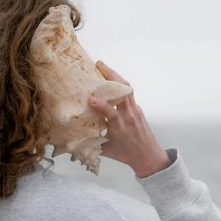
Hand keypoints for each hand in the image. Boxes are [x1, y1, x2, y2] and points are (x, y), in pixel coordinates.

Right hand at [89, 60, 170, 177]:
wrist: (149, 156)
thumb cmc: (126, 155)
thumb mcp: (106, 151)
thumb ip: (90, 143)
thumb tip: (71, 138)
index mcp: (120, 128)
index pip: (112, 114)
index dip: (102, 106)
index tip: (91, 100)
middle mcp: (129, 116)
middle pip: (123, 92)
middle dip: (111, 76)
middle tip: (98, 64)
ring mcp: (135, 111)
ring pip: (127, 88)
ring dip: (115, 76)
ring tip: (103, 67)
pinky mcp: (138, 109)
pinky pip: (129, 93)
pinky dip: (119, 84)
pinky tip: (110, 80)